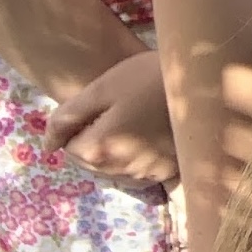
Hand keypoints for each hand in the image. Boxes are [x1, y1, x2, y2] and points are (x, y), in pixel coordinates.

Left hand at [43, 49, 177, 189]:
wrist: (205, 79)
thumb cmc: (150, 77)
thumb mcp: (103, 87)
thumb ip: (67, 117)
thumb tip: (46, 146)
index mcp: (97, 149)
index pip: (69, 146)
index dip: (83, 122)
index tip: (107, 101)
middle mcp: (118, 171)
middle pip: (90, 161)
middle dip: (96, 139)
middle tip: (122, 108)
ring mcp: (145, 175)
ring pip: (113, 168)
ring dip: (117, 149)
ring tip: (138, 118)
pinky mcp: (168, 172)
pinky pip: (139, 171)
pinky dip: (140, 156)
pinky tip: (154, 132)